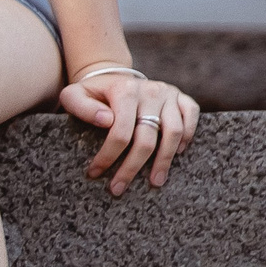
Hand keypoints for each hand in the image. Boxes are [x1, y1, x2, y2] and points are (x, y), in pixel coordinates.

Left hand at [61, 68, 198, 194]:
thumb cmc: (92, 93)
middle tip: (118, 189)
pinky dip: (188, 135)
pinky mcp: (181, 96)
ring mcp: (168, 93)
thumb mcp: (74, 96)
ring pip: (173, 131)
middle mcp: (150, 91)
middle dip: (131, 167)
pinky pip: (191, 115)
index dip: (108, 156)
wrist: (113, 77)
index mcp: (124, 90)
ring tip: (155, 181)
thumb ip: (82, 107)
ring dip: (164, 159)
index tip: (95, 173)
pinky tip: (177, 154)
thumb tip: (106, 121)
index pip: (120, 131)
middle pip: (146, 138)